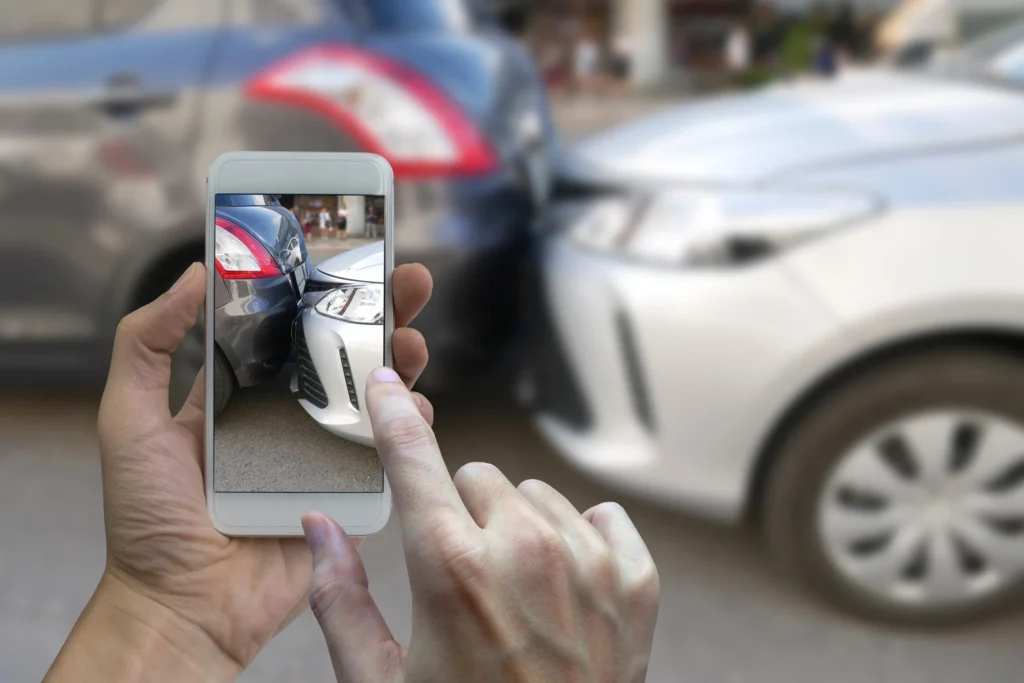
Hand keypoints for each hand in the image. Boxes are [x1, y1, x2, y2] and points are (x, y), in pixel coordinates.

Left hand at [46, 261, 433, 680]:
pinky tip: (413, 407)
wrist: (185, 604)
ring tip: (411, 343)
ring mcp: (323, 456)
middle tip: (407, 283)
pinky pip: (390, 454)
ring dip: (402, 363)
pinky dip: (409, 426)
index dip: (321, 294)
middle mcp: (288, 419)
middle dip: (380, 316)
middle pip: (345, 355)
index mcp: (242, 395)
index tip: (349, 258)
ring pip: (376, 398)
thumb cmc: (149, 518)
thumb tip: (195, 273)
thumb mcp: (129, 417)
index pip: (290, 331)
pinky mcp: (349, 493)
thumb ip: (146, 342)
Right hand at [303, 373, 660, 681]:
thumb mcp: (378, 682)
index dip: (392, 415)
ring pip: (537, 495)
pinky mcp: (637, 580)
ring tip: (514, 593)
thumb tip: (318, 529)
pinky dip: (581, 543)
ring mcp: (589, 562)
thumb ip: (339, 598)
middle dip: (461, 511)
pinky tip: (566, 590)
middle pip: (478, 476)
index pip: (413, 458)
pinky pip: (601, 517)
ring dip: (519, 528)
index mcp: (451, 567)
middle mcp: (525, 550)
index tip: (387, 383)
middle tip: (461, 573)